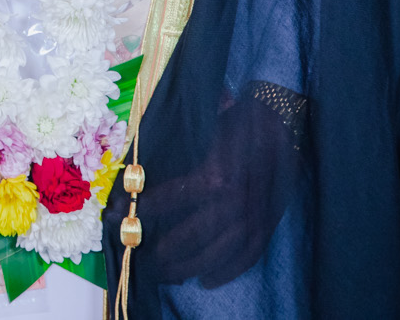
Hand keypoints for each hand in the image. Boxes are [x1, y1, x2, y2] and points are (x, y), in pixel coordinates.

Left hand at [138, 91, 300, 287]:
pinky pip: (248, 255)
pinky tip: (207, 281)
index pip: (168, 199)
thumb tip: (138, 159)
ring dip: (191, 267)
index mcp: (213, 176)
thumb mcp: (203, 126)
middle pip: (192, 236)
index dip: (140, 209)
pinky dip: (228, 271)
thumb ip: (175, 146)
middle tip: (143, 260)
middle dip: (165, 252)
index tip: (116, 215)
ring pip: (218, 252)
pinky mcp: (269, 222)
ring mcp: (253, 216)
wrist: (283, 120)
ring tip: (167, 275)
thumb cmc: (237, 119)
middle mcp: (233, 202)